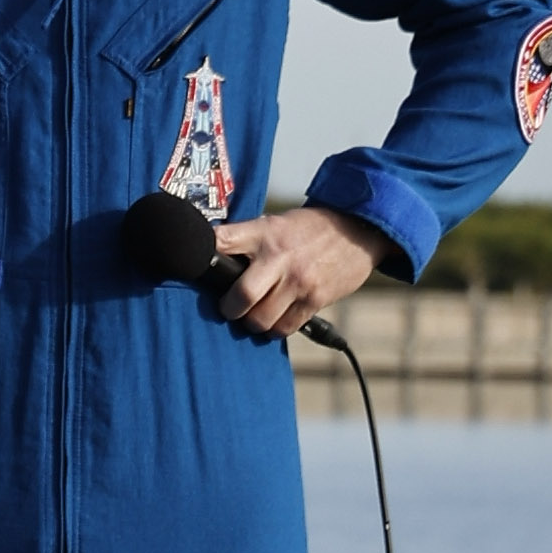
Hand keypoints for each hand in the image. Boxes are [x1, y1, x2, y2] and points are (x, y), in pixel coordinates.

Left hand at [207, 202, 390, 342]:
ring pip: (260, 319)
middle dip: (228, 309)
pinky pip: (284, 328)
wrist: (359, 229)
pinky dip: (275, 329)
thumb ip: (248, 240)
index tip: (192, 266)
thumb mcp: (276, 224)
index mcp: (263, 232)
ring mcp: (298, 281)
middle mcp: (279, 257)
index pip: (221, 241)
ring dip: (252, 323)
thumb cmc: (309, 229)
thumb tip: (213, 258)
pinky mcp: (315, 299)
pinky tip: (275, 319)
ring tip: (253, 315)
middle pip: (241, 296)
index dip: (201, 254)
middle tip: (228, 308)